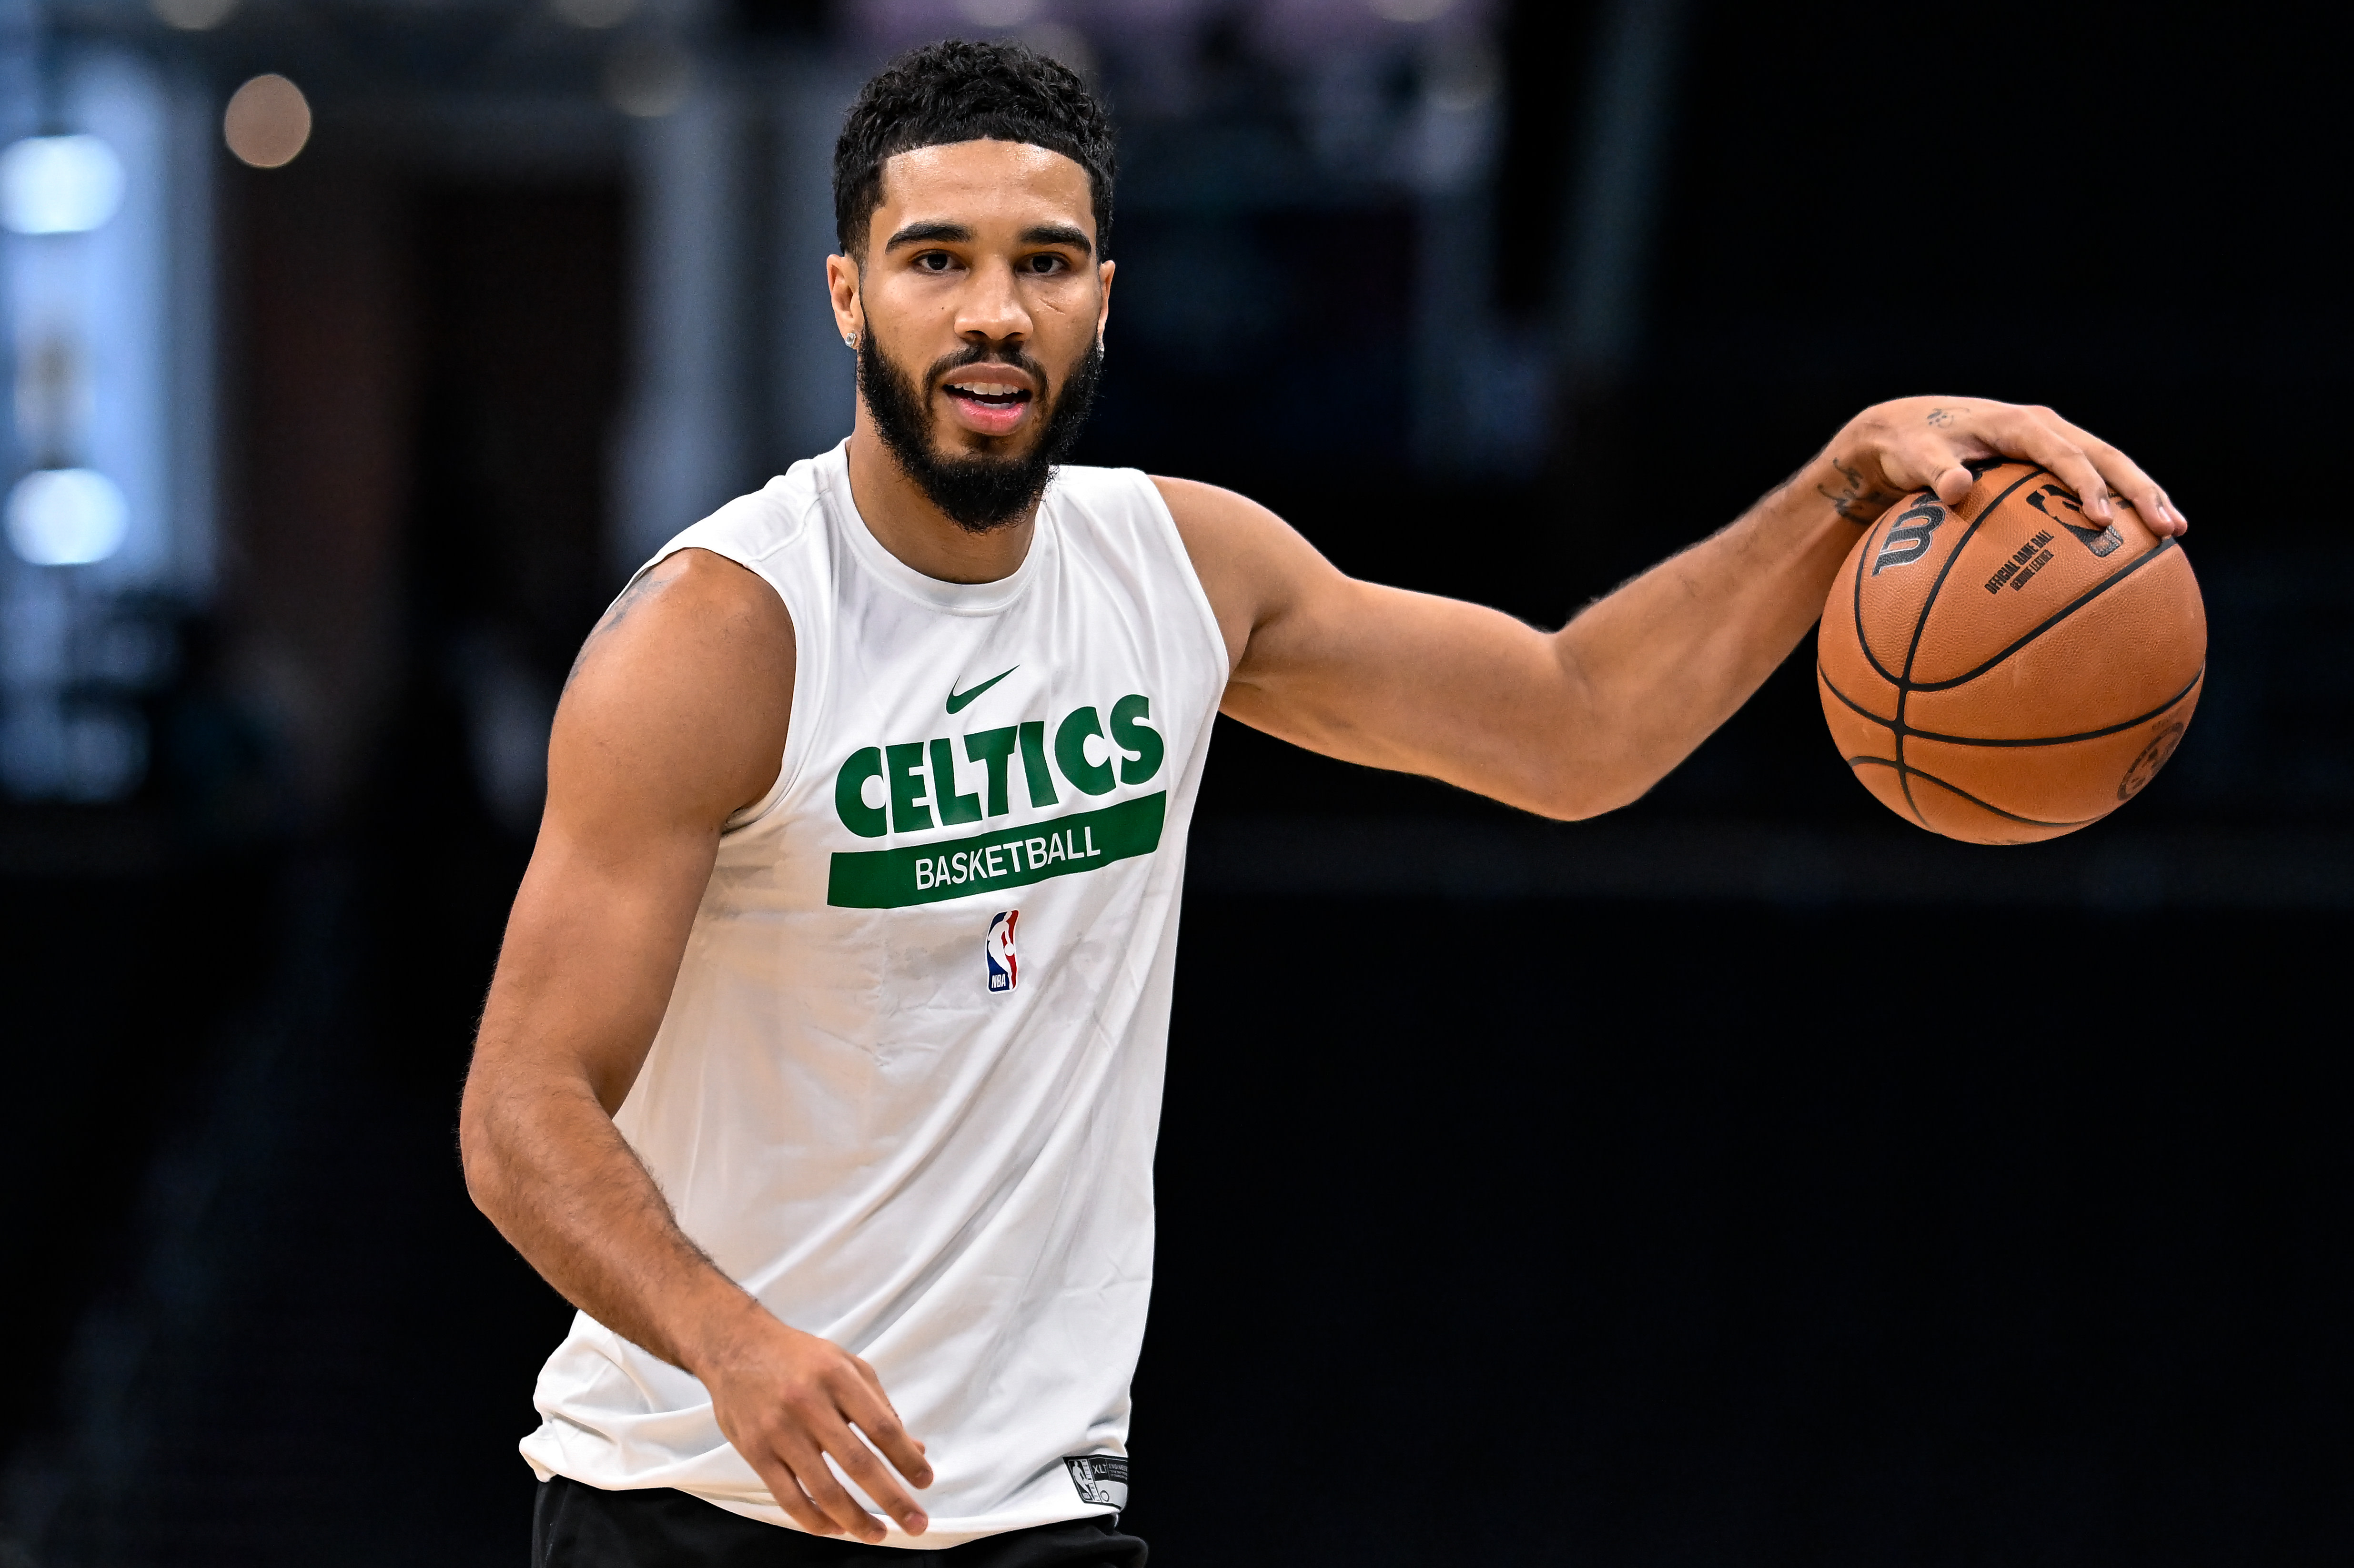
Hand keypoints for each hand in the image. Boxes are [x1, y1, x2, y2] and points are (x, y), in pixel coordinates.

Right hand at [691, 1299, 933, 1541]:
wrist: (735, 1345)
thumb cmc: (799, 1357)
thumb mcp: (846, 1365)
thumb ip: (880, 1406)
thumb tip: (915, 1450)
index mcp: (837, 1376)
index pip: (882, 1427)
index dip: (906, 1459)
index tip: (924, 1481)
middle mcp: (808, 1403)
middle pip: (858, 1463)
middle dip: (892, 1499)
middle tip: (915, 1523)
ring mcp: (779, 1430)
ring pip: (823, 1489)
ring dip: (855, 1520)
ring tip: (878, 1534)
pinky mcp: (754, 1451)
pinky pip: (788, 1497)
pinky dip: (814, 1519)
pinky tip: (835, 1528)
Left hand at [1818, 396, 2185, 536]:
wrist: (1903, 429)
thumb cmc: (1907, 445)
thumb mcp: (1914, 456)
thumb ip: (1934, 471)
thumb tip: (1955, 490)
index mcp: (2018, 424)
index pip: (2063, 454)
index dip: (2085, 484)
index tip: (2101, 519)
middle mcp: (2044, 428)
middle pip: (2104, 457)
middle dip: (2139, 490)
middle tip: (2169, 527)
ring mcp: (2050, 442)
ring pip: (2108, 467)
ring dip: (2140, 496)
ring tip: (2174, 532)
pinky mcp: (2048, 461)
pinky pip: (2090, 480)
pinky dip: (2116, 503)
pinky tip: (2135, 539)